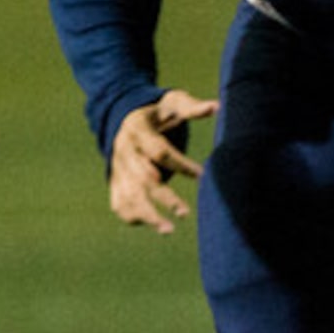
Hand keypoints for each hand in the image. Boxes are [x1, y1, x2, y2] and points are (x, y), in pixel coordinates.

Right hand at [108, 89, 216, 232]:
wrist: (123, 118)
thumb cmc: (157, 112)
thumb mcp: (173, 103)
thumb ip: (192, 107)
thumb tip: (218, 106)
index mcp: (137, 131)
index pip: (159, 151)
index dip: (180, 164)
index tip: (201, 175)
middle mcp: (124, 152)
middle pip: (142, 179)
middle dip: (163, 197)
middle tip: (185, 213)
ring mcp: (117, 169)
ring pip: (128, 196)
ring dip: (146, 214)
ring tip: (169, 230)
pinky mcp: (115, 182)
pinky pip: (119, 203)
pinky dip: (132, 216)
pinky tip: (154, 224)